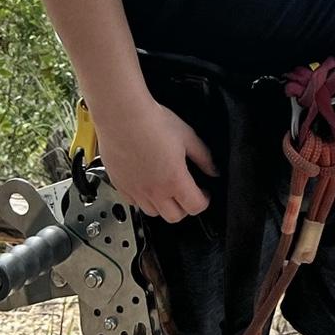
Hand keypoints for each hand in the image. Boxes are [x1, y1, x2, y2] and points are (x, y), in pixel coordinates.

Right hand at [91, 95, 217, 221]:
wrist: (123, 117)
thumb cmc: (152, 123)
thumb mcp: (187, 136)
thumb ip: (203, 156)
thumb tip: (213, 169)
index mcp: (174, 180)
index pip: (195, 206)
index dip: (204, 200)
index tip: (204, 193)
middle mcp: (154, 191)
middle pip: (174, 217)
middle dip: (185, 207)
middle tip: (187, 192)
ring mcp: (135, 191)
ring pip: (153, 213)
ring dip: (163, 205)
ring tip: (166, 188)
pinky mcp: (120, 186)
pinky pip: (134, 204)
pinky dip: (143, 200)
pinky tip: (147, 184)